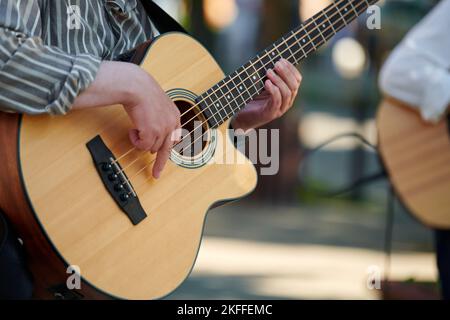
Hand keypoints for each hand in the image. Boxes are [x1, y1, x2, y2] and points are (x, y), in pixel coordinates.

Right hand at [73, 61, 180, 178]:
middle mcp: (172, 124)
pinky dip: (135, 140)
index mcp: (175, 116)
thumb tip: (152, 136)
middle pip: (167, 150)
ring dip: (140, 141)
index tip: (165, 157)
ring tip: (135, 129)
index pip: (174, 138)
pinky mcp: (153, 132)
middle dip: (159, 164)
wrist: (136, 86)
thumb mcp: (157, 105)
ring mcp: (163, 129)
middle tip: (155, 174)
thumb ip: (159, 118)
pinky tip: (132, 130)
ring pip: (151, 148)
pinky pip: (142, 146)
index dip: (168, 149)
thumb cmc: (142, 92)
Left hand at [232, 59, 301, 131]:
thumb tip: (272, 59)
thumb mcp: (262, 85)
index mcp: (288, 94)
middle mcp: (287, 102)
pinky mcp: (271, 114)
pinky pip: (277, 101)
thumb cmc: (253, 99)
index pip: (297, 80)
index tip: (282, 59)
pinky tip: (266, 83)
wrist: (242, 117)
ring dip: (278, 80)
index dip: (291, 68)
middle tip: (276, 64)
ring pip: (287, 92)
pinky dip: (273, 90)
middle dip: (286, 72)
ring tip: (268, 72)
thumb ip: (269, 76)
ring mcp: (280, 109)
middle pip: (294, 85)